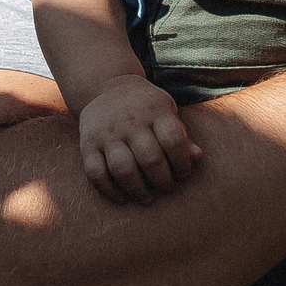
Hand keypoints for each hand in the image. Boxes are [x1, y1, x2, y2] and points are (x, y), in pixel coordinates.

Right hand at [78, 76, 199, 204]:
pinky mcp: (87, 144)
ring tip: (147, 198)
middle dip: (162, 180)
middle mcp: (129, 121)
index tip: (183, 173)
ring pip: (123, 169)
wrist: (105, 87)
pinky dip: (109, 190)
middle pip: (150, 158)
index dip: (182, 162)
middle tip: (167, 188)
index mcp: (154, 111)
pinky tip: (121, 198)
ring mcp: (106, 133)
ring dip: (137, 189)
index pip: (173, 140)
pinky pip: (95, 173)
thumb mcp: (167, 111)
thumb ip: (182, 134)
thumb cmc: (146, 107)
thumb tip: (198, 157)